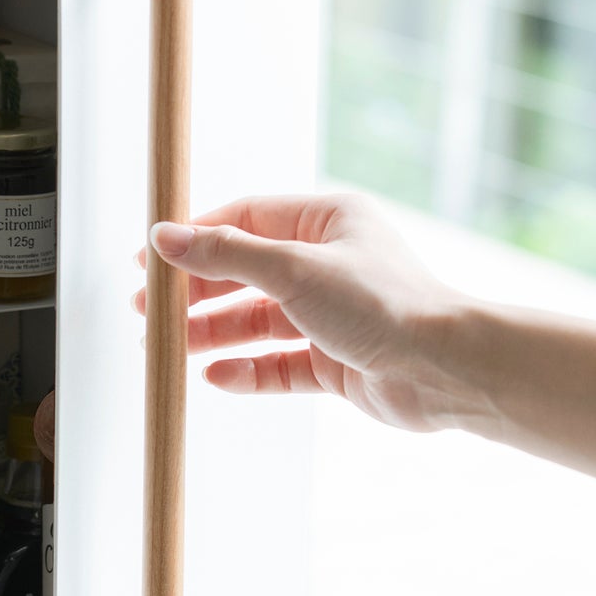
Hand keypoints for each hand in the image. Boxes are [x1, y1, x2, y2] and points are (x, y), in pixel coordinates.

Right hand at [137, 192, 469, 431]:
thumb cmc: (385, 305)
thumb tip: (166, 237)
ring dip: (213, 334)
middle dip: (196, 292)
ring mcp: (331, 316)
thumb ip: (225, 254)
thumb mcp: (292, 268)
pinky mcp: (335, 362)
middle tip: (150, 310)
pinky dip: (246, 370)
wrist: (446, 370)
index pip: (244, 220)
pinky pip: (277, 364)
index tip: (152, 258)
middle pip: (244, 274)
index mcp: (326, 223)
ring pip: (256, 322)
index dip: (195, 238)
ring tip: (170, 347)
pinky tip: (215, 375)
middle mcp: (328, 265)